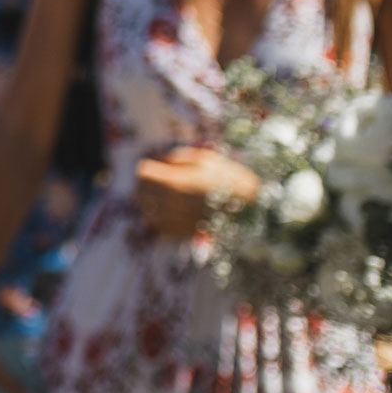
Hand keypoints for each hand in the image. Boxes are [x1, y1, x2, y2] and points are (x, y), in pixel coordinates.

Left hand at [132, 146, 257, 239]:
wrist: (252, 210)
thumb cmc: (229, 180)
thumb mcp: (205, 159)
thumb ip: (178, 158)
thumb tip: (160, 160)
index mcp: (175, 183)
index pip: (143, 174)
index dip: (149, 167)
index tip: (158, 167)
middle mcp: (171, 204)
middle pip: (140, 193)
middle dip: (146, 185)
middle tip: (159, 181)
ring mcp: (175, 221)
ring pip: (146, 212)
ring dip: (150, 203)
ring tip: (164, 197)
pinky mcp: (182, 234)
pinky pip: (159, 227)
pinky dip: (160, 219)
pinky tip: (172, 211)